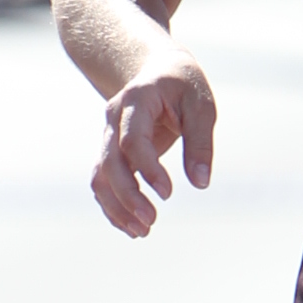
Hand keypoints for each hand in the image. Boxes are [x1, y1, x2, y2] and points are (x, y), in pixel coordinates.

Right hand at [91, 53, 216, 234]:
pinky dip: (113, 206)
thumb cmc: (183, 87)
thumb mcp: (201, 107)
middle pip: (110, 162)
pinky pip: (103, 182)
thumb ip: (201, 143)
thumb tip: (200, 182)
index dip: (148, 169)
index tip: (168, 193)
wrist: (158, 70)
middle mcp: (114, 118)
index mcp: (136, 100)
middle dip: (128, 195)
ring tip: (142, 232)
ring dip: (117, 207)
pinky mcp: (111, 152)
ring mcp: (108, 136)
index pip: (133, 140)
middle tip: (152, 221)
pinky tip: (132, 227)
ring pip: (101, 176)